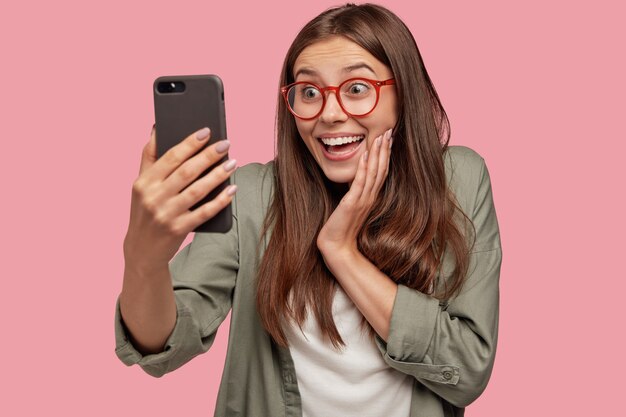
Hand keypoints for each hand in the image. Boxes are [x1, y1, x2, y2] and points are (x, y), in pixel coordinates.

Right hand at [123, 126, 236, 272]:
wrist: (141, 250)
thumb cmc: (145, 211)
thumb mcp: (140, 185)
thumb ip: (149, 157)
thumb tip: (157, 128)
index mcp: (144, 182)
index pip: (170, 157)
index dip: (189, 143)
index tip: (207, 131)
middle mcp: (153, 197)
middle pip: (186, 172)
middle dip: (208, 156)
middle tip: (225, 144)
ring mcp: (166, 214)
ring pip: (197, 191)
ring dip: (217, 175)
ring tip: (233, 163)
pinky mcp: (178, 229)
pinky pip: (204, 213)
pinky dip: (220, 201)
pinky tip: (232, 190)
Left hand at [317, 128, 392, 260]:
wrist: (337, 247)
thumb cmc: (341, 228)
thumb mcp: (350, 207)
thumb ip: (354, 194)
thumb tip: (354, 182)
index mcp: (370, 197)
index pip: (381, 172)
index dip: (385, 155)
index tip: (388, 139)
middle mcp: (369, 197)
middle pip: (381, 169)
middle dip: (385, 149)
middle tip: (390, 131)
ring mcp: (362, 200)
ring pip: (374, 173)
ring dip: (378, 154)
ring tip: (381, 137)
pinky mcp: (352, 204)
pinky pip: (360, 183)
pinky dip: (364, 168)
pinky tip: (366, 155)